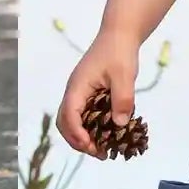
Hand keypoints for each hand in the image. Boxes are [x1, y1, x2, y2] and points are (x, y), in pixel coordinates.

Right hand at [57, 34, 140, 155]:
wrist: (118, 35)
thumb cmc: (119, 52)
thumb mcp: (124, 76)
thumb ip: (122, 99)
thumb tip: (119, 124)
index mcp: (77, 87)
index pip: (69, 116)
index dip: (77, 134)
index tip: (92, 147)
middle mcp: (74, 92)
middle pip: (64, 122)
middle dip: (78, 141)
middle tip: (99, 154)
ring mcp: (79, 93)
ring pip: (72, 121)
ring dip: (83, 137)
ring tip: (103, 149)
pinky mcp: (88, 94)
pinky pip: (83, 115)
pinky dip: (90, 128)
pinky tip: (107, 134)